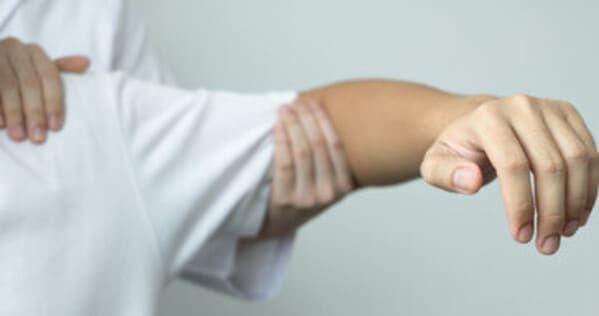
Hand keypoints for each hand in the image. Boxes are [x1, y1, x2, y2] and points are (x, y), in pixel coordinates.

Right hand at [0, 37, 89, 142]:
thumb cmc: (17, 72)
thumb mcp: (38, 69)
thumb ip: (61, 68)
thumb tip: (86, 63)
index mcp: (34, 51)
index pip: (49, 76)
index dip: (54, 102)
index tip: (55, 127)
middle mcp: (14, 48)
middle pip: (29, 83)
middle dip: (34, 112)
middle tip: (38, 137)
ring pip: (7, 86)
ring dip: (14, 113)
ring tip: (18, 136)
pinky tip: (0, 125)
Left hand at [259, 100, 354, 237]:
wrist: (281, 222)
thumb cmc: (305, 192)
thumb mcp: (327, 181)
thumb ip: (330, 158)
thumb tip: (321, 113)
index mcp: (344, 186)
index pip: (336, 146)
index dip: (324, 121)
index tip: (315, 103)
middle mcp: (328, 193)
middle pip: (317, 146)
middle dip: (307, 118)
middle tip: (298, 102)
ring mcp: (307, 197)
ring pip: (301, 152)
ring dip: (293, 125)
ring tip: (286, 109)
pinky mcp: (285, 199)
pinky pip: (284, 162)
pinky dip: (281, 139)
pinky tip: (278, 125)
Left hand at [420, 94, 597, 254]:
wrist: (478, 126)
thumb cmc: (458, 150)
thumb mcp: (436, 164)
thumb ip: (446, 174)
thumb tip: (471, 182)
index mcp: (488, 118)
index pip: (513, 165)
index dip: (521, 204)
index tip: (521, 236)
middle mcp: (521, 107)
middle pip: (550, 165)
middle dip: (552, 212)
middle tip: (546, 244)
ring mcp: (548, 108)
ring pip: (578, 160)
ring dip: (576, 203)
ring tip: (563, 232)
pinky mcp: (568, 114)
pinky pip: (590, 154)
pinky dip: (588, 187)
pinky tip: (577, 214)